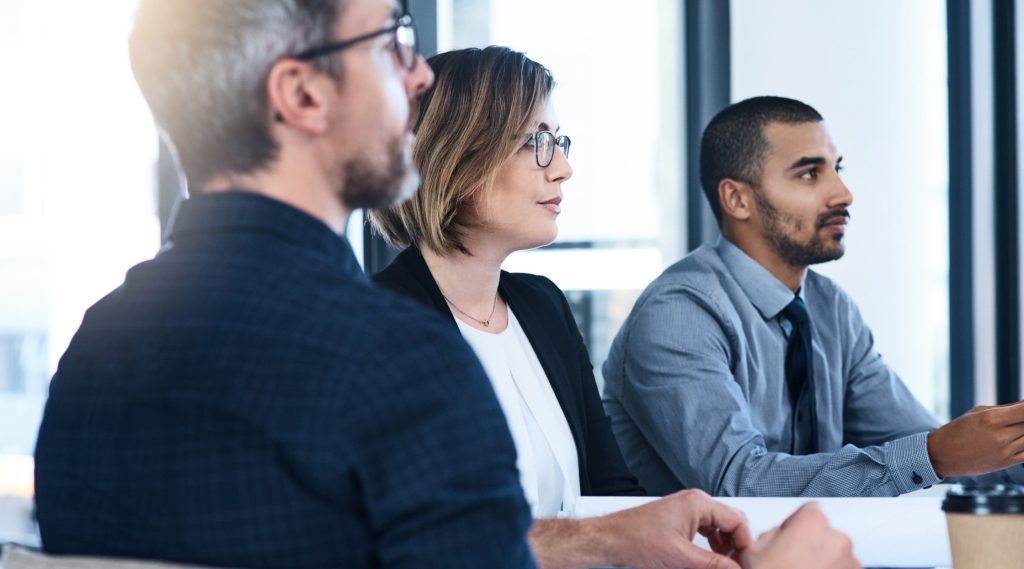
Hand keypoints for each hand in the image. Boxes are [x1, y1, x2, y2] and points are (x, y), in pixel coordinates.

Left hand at [597, 489, 752, 568]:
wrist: (613, 539)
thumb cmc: (637, 539)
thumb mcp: (682, 557)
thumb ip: (713, 565)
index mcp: (698, 503)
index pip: (738, 520)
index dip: (745, 545)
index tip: (745, 564)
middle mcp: (694, 502)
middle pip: (730, 522)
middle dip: (736, 546)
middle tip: (736, 566)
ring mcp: (687, 510)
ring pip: (719, 527)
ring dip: (725, 547)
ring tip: (724, 565)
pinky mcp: (680, 519)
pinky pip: (706, 530)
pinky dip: (712, 544)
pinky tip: (710, 559)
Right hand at [737, 503, 858, 568]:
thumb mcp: (751, 553)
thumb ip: (769, 535)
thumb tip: (777, 537)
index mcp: (813, 524)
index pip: (809, 510)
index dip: (795, 525)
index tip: (788, 538)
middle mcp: (838, 540)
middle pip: (825, 535)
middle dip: (810, 547)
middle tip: (790, 565)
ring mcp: (851, 565)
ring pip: (835, 558)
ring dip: (822, 566)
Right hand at [927, 401, 1023, 476]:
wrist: (942, 455)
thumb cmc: (958, 430)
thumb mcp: (976, 413)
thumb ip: (1003, 410)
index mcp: (990, 419)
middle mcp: (999, 436)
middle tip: (1017, 420)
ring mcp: (1003, 451)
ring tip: (1014, 430)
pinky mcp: (1005, 463)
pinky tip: (1020, 439)